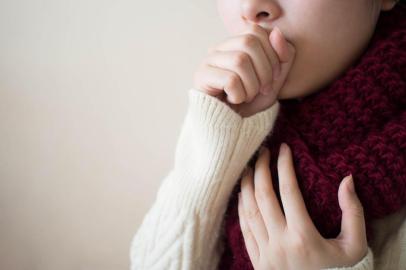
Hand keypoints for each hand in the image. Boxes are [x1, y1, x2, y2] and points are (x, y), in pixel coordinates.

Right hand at [193, 24, 295, 116]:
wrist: (230, 127)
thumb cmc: (251, 102)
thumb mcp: (276, 78)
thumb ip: (283, 55)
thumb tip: (277, 33)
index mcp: (236, 43)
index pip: (256, 31)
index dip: (272, 53)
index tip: (273, 77)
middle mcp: (219, 48)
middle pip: (249, 42)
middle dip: (264, 70)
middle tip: (262, 90)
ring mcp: (208, 61)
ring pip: (239, 61)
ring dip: (252, 86)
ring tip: (247, 97)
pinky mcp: (201, 77)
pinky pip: (230, 80)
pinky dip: (239, 95)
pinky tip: (233, 101)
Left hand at [238, 143, 367, 269]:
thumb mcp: (354, 246)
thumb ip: (353, 212)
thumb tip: (347, 179)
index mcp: (303, 236)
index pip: (288, 190)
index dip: (284, 165)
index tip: (283, 148)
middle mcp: (280, 243)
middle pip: (263, 196)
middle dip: (261, 169)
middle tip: (262, 152)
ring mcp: (265, 253)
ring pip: (249, 211)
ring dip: (246, 186)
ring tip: (249, 167)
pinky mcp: (257, 262)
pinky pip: (244, 229)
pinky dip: (240, 209)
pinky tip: (242, 194)